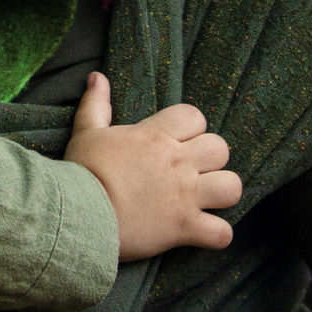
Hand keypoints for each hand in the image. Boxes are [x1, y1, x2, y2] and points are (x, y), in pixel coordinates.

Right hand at [68, 72, 239, 259]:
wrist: (80, 214)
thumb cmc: (83, 172)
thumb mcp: (86, 132)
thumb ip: (96, 104)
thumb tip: (97, 76)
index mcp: (157, 137)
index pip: (194, 116)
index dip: (190, 127)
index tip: (176, 140)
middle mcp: (178, 163)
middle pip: (220, 148)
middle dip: (210, 158)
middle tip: (191, 170)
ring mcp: (186, 196)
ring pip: (231, 187)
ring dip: (222, 192)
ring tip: (206, 199)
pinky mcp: (186, 228)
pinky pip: (222, 233)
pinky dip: (216, 235)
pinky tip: (203, 233)